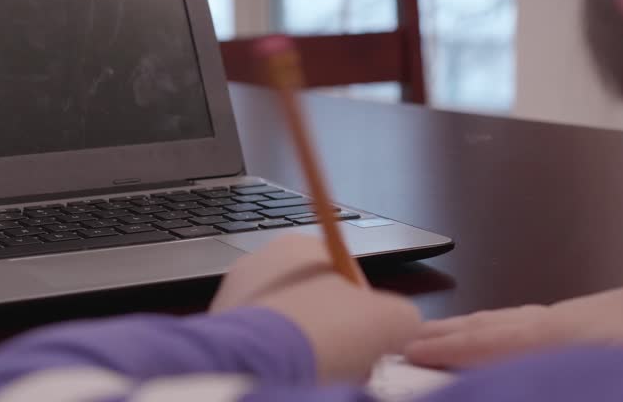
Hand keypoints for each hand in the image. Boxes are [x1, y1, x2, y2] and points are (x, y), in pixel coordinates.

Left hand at [211, 235, 421, 382]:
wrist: (262, 366)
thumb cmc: (326, 332)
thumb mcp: (393, 319)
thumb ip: (404, 315)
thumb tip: (402, 325)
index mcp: (300, 244)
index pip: (345, 276)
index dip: (365, 312)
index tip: (369, 339)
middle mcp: (262, 262)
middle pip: (315, 302)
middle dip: (335, 334)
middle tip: (348, 362)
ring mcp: (234, 295)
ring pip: (288, 327)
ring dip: (307, 350)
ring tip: (319, 372)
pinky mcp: (218, 331)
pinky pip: (261, 347)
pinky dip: (278, 363)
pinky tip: (291, 377)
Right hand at [404, 284, 622, 369]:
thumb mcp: (615, 372)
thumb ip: (559, 376)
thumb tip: (518, 377)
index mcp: (557, 337)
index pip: (487, 345)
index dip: (446, 352)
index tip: (407, 354)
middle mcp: (555, 320)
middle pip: (488, 327)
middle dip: (444, 336)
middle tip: (404, 345)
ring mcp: (571, 314)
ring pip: (505, 319)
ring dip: (467, 327)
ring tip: (436, 336)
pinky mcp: (588, 314)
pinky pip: (526, 317)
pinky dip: (497, 322)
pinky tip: (498, 328)